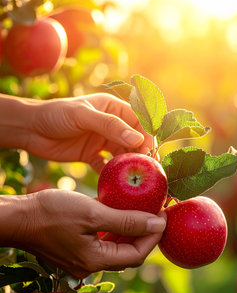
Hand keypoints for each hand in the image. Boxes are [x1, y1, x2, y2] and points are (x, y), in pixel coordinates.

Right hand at [17, 189, 165, 277]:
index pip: (137, 254)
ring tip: (143, 210)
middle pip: (128, 253)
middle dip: (146, 234)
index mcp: (96, 261)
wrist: (17, 217)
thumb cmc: (51, 213)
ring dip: (131, 231)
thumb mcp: (92, 213)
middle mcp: (90, 265)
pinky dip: (114, 230)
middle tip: (157, 212)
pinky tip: (118, 213)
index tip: (164, 214)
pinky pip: (102, 242)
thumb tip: (157, 224)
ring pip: (115, 248)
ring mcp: (81, 259)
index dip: (154, 235)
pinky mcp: (75, 250)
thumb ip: (126, 221)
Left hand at [25, 94, 151, 171]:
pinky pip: (107, 166)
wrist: (30, 129)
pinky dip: (111, 174)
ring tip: (132, 180)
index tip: (150, 154)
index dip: (147, 137)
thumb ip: (110, 126)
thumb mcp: (83, 116)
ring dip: (127, 166)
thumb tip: (137, 139)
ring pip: (122, 155)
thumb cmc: (56, 114)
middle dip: (140, 155)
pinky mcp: (92, 155)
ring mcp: (102, 141)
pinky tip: (115, 184)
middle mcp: (111, 125)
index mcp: (113, 108)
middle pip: (133, 141)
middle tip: (146, 172)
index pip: (138, 122)